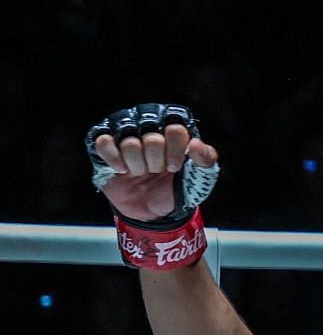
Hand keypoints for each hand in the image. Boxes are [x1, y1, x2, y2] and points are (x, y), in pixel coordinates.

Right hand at [88, 106, 219, 223]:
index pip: (176, 129)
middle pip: (153, 139)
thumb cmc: (175, 187)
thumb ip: (206, 159)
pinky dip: (114, 160)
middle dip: (156, 163)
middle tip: (156, 170)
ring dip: (137, 165)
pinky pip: (103, 142)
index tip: (175, 167)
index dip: (175, 152)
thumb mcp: (200, 177)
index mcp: (173, 128)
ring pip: (130, 143)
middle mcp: (149, 125)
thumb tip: (196, 143)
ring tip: (140, 172)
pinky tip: (122, 170)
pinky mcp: (105, 145)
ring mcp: (125, 133)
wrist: (152, 209)